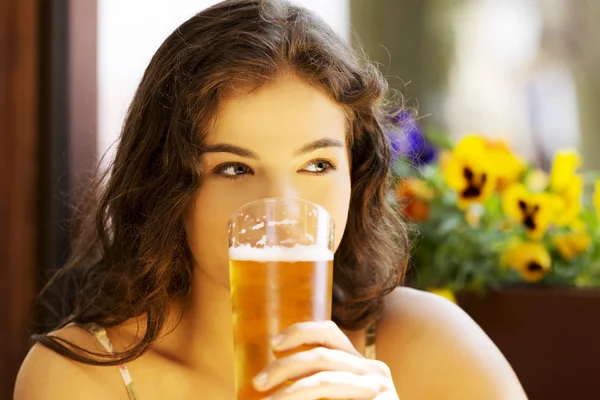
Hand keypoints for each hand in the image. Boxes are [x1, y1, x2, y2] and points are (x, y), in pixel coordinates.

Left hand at [253, 320, 398, 398]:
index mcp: (359, 363)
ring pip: (324, 380)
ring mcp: (379, 389)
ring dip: (290, 392)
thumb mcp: (337, 395)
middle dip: (283, 367)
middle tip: (258, 383)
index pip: (329, 332)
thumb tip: (267, 380)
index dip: (300, 332)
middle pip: (320, 356)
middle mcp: (373, 370)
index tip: (274, 344)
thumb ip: (316, 384)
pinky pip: (335, 399)